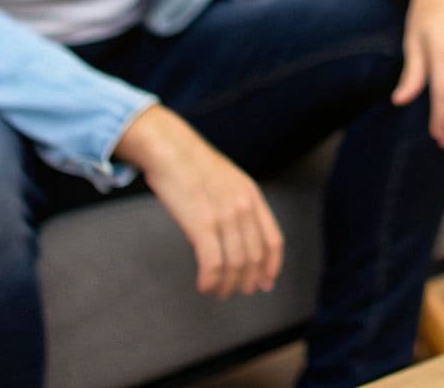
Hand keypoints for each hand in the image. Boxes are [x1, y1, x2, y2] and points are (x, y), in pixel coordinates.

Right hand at [115, 106, 283, 298]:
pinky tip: (204, 286)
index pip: (273, 240)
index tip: (266, 283)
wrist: (170, 150)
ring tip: (219, 292)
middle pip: (255, 256)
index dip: (271, 266)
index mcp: (253, 197)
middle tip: (238, 292)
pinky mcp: (201, 223)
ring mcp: (224, 216)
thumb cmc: (193, 166)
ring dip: (228, 285)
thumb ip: (238, 206)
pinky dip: (211, 280)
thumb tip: (239, 236)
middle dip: (249, 280)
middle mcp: (243, 207)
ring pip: (236, 264)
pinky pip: (212, 262)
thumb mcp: (228, 181)